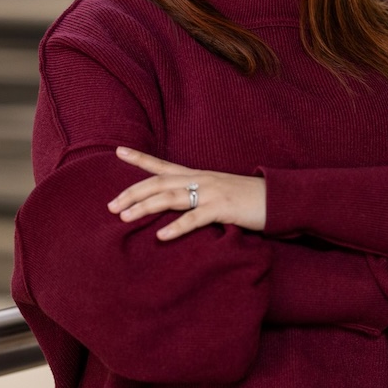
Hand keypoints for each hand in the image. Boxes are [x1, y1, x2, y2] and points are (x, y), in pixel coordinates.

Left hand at [108, 147, 266, 240]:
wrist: (276, 198)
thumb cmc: (246, 198)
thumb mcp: (217, 191)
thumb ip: (196, 195)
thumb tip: (174, 205)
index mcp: (197, 175)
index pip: (162, 165)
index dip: (139, 158)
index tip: (118, 151)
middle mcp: (200, 179)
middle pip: (158, 183)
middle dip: (132, 193)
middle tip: (110, 206)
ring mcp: (211, 193)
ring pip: (170, 198)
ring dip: (145, 207)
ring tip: (125, 217)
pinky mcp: (222, 209)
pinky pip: (194, 218)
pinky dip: (176, 227)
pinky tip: (161, 235)